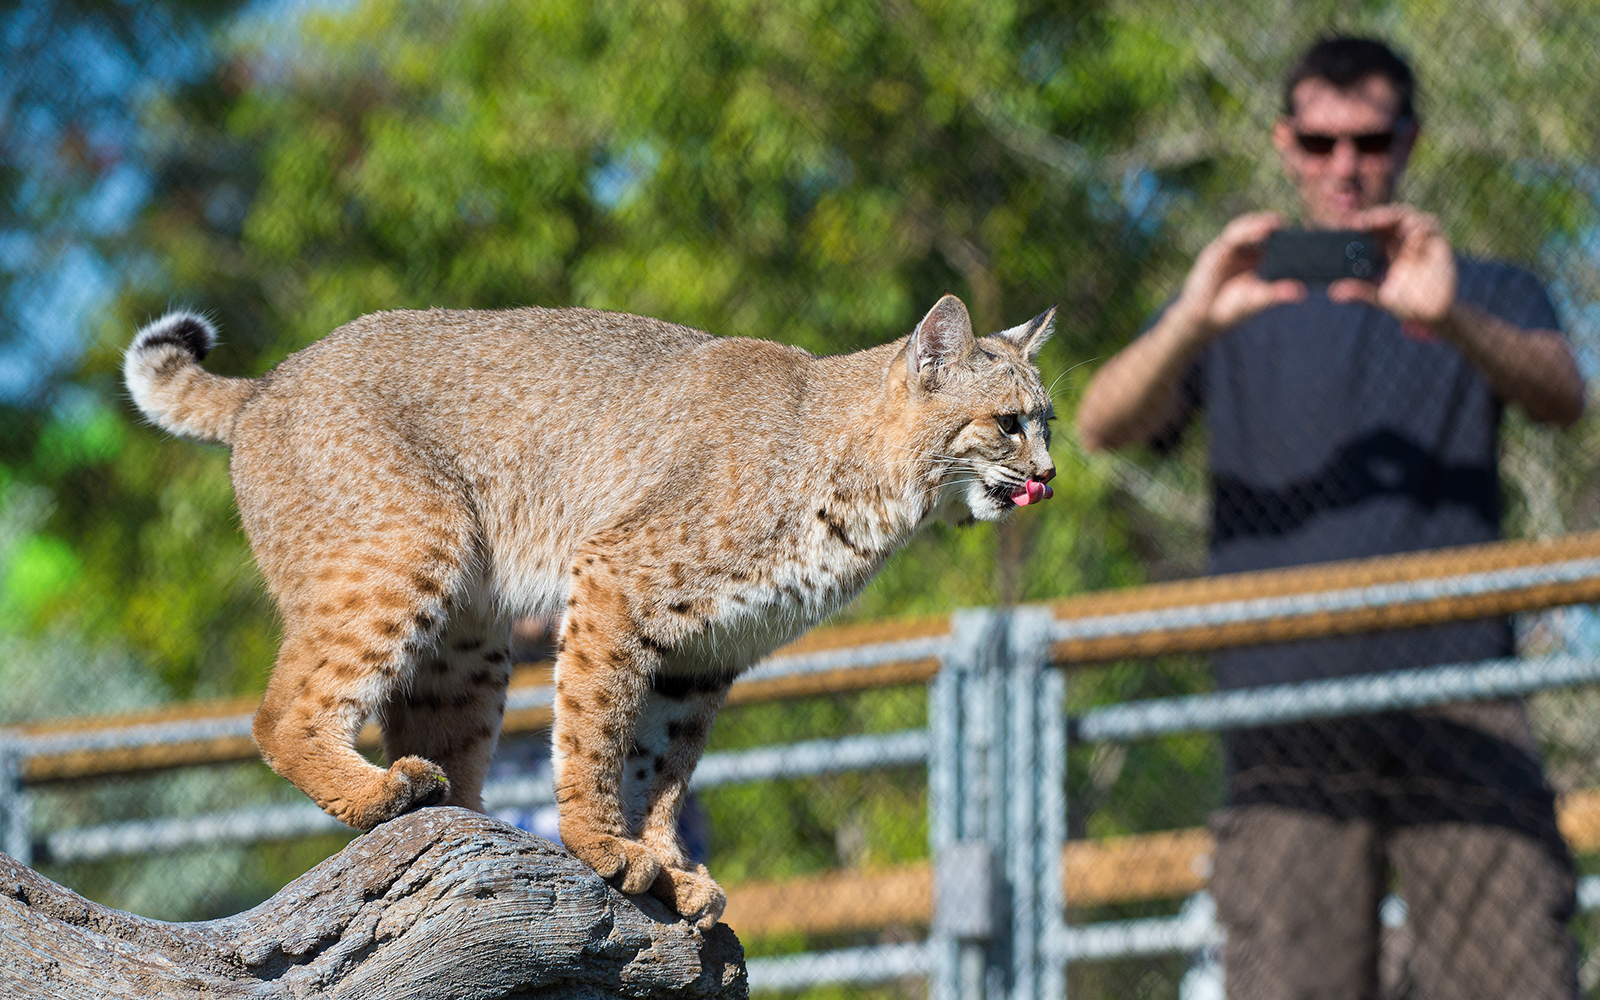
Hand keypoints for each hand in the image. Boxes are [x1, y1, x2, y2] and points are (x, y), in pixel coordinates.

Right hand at [1176, 212, 1306, 337]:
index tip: (1292, 229)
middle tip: (1283, 222)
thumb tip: (1301, 292)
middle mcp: (1240, 251)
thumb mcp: (1258, 300)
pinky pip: (1231, 238)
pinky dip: (1245, 233)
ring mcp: (1226, 250)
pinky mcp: (1214, 253)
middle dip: (1268, 222)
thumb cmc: (1232, 310)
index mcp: (1253, 258)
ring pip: (1242, 228)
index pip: (1267, 237)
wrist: (1204, 319)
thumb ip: (1277, 294)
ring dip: (1257, 224)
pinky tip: (1259, 233)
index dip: (1278, 231)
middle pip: (1254, 228)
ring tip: (1274, 224)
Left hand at [1327, 204, 1456, 324]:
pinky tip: (1410, 236)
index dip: (1362, 221)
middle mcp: (1405, 240)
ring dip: (1397, 216)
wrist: (1431, 315)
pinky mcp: (1440, 245)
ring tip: (1381, 221)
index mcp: (1388, 247)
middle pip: (1392, 216)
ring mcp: (1422, 241)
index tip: (1346, 223)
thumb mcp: (1378, 297)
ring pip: (1411, 216)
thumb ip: (1359, 292)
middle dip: (1377, 214)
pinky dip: (1421, 229)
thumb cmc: (1405, 303)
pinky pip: (1432, 228)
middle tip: (1361, 221)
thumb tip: (1333, 292)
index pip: (1376, 226)